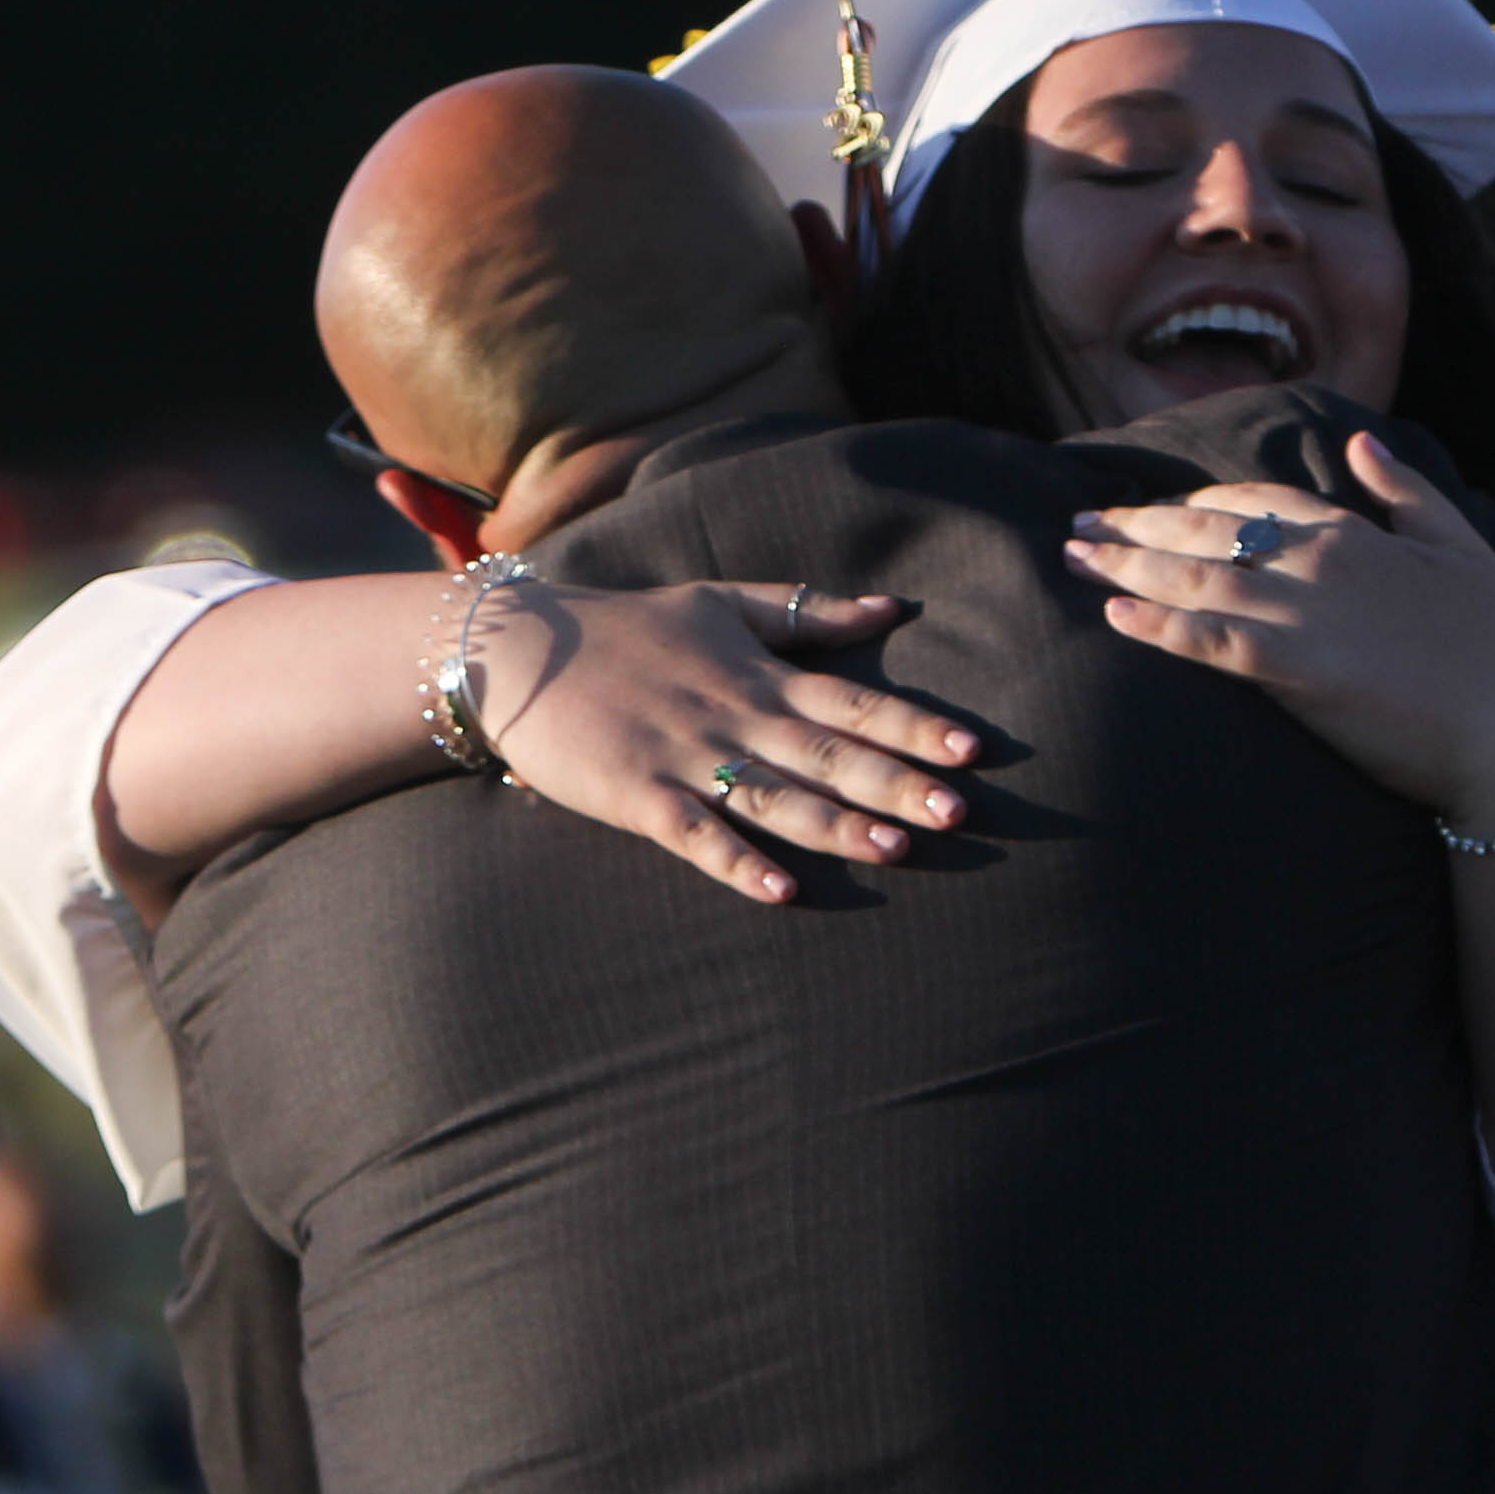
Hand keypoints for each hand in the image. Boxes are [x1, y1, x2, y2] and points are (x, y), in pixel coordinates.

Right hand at [470, 578, 978, 903]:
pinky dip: (736, 862)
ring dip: (835, 825)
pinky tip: (779, 891)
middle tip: (959, 811)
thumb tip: (892, 607)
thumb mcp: (722, 602)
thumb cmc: (629, 627)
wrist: (521, 647)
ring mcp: (686, 757)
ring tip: (894, 849)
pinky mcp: (638, 794)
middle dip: (896, 783)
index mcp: (762, 676)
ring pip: (775, 797)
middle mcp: (736, 717)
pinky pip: (696, 835)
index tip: (973, 748)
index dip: (915, 725)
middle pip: (829, 755)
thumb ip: (807, 611)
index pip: (854, 702)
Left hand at [1063, 432, 1494, 833]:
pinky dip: (1158, 624)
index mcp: (1353, 533)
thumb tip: (1364, 445)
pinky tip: (1113, 614)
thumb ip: (1407, 492)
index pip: (1253, 500)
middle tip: (1080, 527)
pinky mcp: (1295, 671)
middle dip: (1136, 526)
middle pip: (1206, 532)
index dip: (1194, 503)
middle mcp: (1319, 562)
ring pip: (1194, 578)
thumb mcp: (1462, 547)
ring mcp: (1304, 614)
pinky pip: (1208, 640)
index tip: (1152, 510)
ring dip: (1126, 566)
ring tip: (1073, 560)